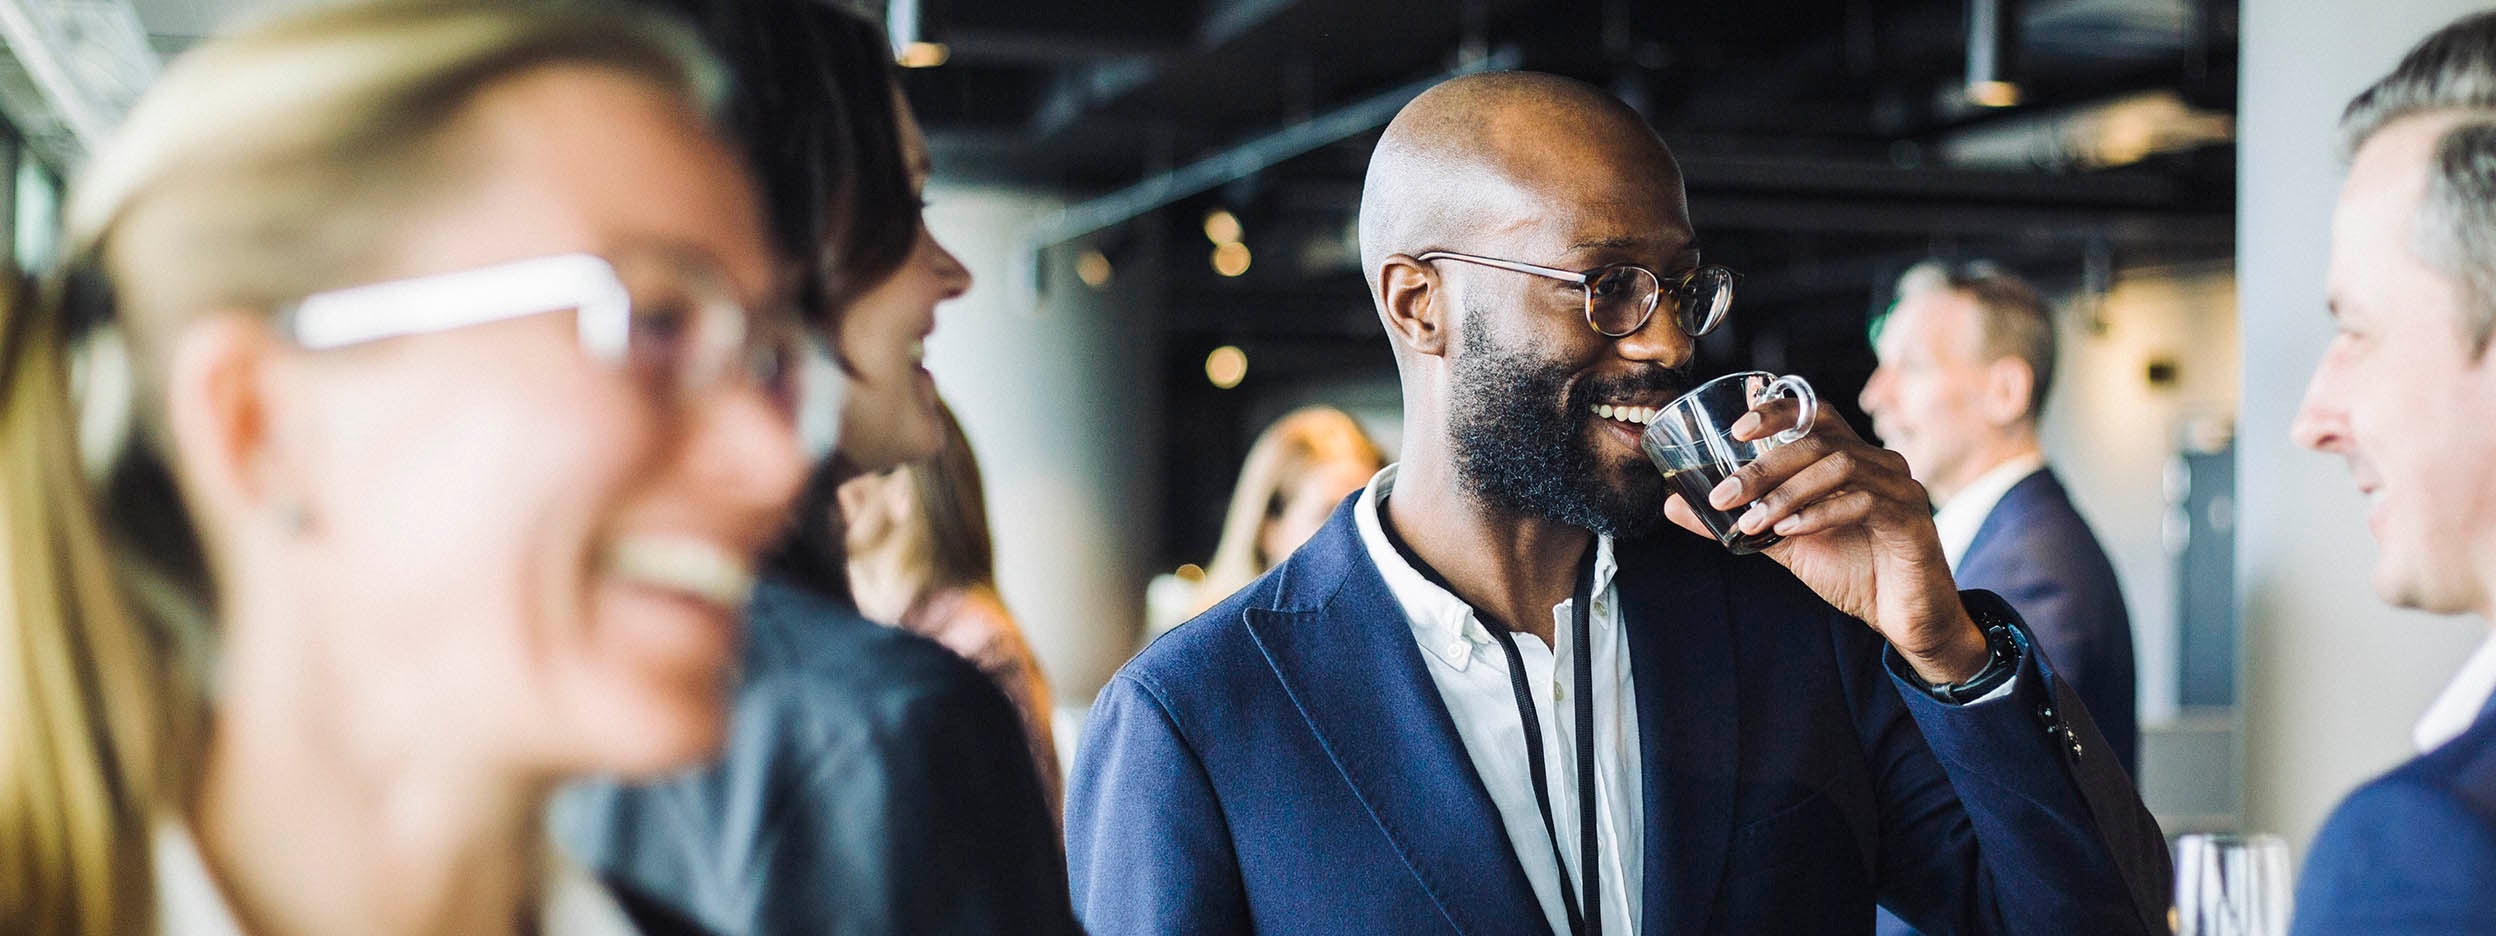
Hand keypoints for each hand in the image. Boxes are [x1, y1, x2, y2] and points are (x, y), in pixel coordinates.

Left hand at [1659, 397, 1989, 683]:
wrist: (1905, 617)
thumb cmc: (1853, 570)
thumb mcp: (1784, 542)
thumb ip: (1737, 521)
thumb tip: (1674, 505)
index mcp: (1850, 457)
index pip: (1814, 413)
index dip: (1777, 410)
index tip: (1736, 429)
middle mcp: (1877, 461)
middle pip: (1816, 440)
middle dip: (1763, 466)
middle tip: (1723, 495)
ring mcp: (1898, 484)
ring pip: (1836, 465)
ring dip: (1785, 493)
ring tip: (1750, 521)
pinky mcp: (1911, 516)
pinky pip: (1861, 500)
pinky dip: (1818, 513)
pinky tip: (1789, 531)